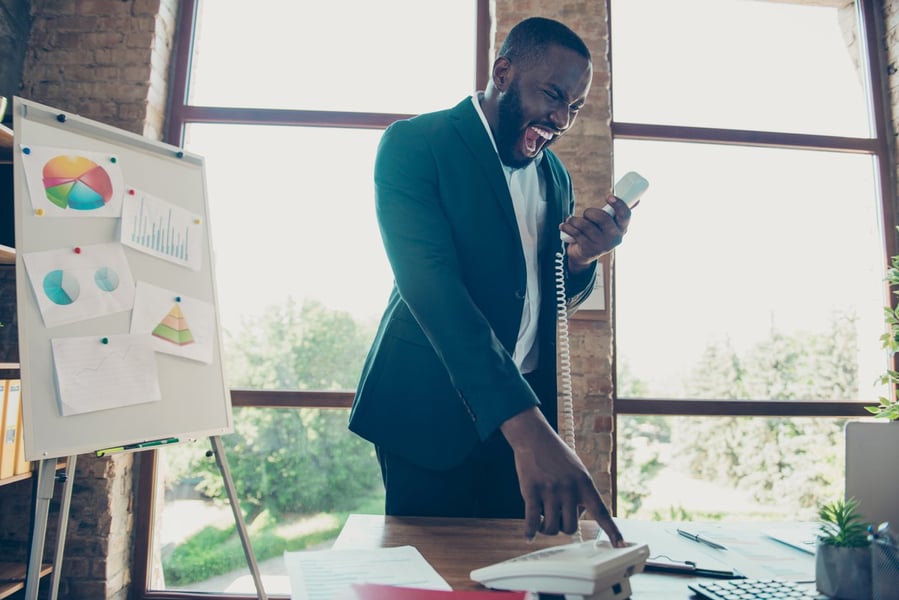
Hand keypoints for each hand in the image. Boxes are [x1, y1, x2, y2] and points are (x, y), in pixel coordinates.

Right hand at [500, 408, 625, 545]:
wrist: (534, 436)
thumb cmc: (557, 455)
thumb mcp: (577, 470)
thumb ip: (581, 493)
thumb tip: (576, 517)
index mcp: (585, 483)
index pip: (601, 512)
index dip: (612, 530)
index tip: (621, 544)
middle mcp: (569, 488)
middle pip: (570, 527)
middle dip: (563, 527)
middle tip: (556, 517)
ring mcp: (550, 490)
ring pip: (551, 526)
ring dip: (546, 528)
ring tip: (542, 518)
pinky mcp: (531, 490)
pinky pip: (531, 519)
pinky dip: (530, 531)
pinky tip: (529, 536)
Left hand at [560, 194, 631, 273]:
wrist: (584, 254)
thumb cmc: (598, 233)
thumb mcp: (610, 223)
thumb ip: (620, 212)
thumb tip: (638, 198)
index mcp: (622, 228)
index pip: (625, 215)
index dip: (618, 204)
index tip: (608, 196)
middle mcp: (615, 238)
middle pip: (603, 218)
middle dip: (590, 212)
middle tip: (586, 213)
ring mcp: (602, 245)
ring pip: (586, 225)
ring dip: (575, 220)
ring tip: (570, 220)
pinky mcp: (589, 250)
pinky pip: (576, 233)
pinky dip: (568, 227)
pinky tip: (564, 225)